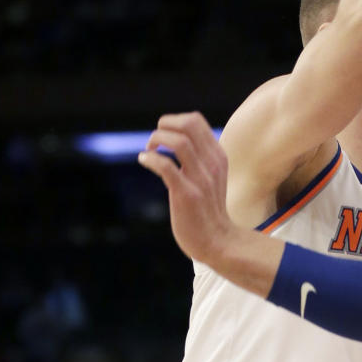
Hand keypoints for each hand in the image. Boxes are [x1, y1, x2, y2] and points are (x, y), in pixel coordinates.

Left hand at [138, 112, 233, 264]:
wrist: (217, 240)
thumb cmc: (208, 210)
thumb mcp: (211, 177)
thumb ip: (200, 159)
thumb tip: (177, 142)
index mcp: (217, 156)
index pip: (196, 121)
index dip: (174, 121)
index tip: (164, 136)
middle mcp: (211, 163)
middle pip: (189, 124)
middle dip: (164, 125)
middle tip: (155, 140)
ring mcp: (200, 178)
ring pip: (178, 141)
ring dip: (156, 139)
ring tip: (149, 149)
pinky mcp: (187, 194)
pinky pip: (166, 166)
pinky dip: (150, 159)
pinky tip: (144, 160)